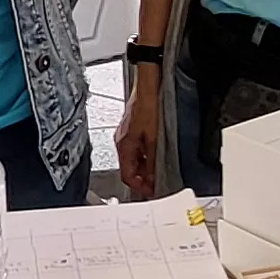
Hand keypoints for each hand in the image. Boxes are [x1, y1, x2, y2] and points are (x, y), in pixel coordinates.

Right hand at [115, 69, 165, 199]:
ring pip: (132, 160)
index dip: (139, 186)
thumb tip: (153, 176)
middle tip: (156, 184)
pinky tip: (154, 156)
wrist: (146, 87)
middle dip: (142, 178)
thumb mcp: (153, 138)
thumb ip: (153, 159)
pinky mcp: (131, 130)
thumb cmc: (147, 107)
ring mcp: (125, 136)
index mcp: (124, 146)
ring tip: (157, 171)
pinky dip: (144, 157)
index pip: (126, 175)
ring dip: (144, 168)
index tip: (150, 191)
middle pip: (129, 169)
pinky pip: (135, 150)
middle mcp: (121, 142)